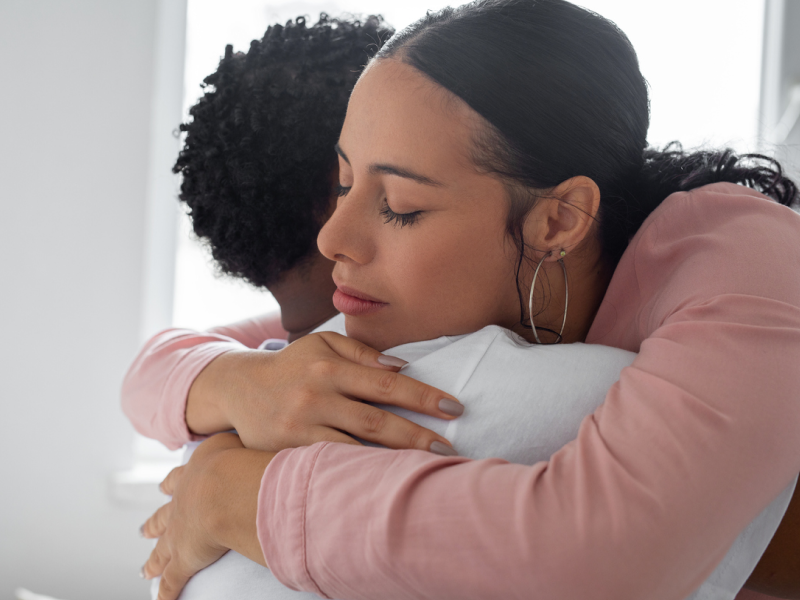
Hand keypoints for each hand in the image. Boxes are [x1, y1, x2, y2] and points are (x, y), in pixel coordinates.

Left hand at [141, 433, 273, 599]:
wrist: (227, 487)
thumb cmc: (237, 461)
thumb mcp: (236, 443)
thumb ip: (242, 441)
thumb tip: (256, 430)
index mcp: (194, 476)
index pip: (178, 481)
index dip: (171, 485)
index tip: (162, 488)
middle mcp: (181, 504)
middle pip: (163, 517)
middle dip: (154, 524)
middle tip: (143, 530)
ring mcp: (180, 533)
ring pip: (162, 550)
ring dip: (153, 560)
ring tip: (145, 570)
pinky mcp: (185, 559)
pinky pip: (173, 581)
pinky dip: (166, 592)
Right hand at [186, 331, 462, 453]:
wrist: (238, 388)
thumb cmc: (292, 365)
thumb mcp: (322, 344)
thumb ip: (362, 352)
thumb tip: (402, 367)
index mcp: (330, 366)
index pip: (386, 383)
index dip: (422, 395)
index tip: (454, 407)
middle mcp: (316, 395)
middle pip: (376, 420)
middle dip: (417, 436)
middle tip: (450, 449)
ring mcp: (300, 425)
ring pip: (355, 448)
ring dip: (393, 461)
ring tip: (426, 470)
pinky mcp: (287, 449)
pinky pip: (329, 463)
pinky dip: (357, 472)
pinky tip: (381, 482)